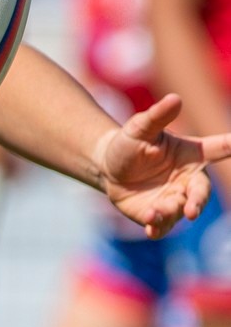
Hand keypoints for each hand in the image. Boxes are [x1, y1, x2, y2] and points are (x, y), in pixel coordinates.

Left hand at [96, 95, 230, 237]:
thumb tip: (175, 98)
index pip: (217, 148)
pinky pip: (162, 226)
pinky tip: (150, 228)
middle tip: (192, 210)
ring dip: (169, 213)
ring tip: (153, 212)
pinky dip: (157, 228)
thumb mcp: (140, 128)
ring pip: (180, 211)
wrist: (109, 169)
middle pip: (201, 192)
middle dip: (198, 202)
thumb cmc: (130, 144)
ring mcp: (174, 199)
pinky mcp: (157, 216)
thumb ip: (158, 116)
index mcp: (191, 154)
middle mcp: (187, 179)